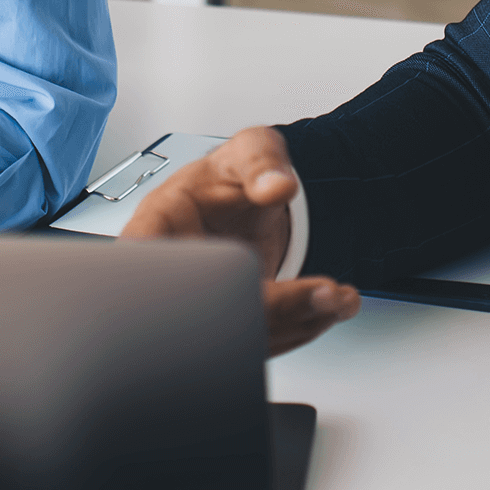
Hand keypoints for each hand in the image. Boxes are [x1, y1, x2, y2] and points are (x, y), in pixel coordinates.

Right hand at [119, 127, 359, 356]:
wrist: (251, 197)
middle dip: (271, 309)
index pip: (153, 261)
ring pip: (237, 336)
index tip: (245, 278)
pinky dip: (301, 328)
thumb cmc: (233, 175)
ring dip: (295, 324)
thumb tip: (276, 185)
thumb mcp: (249, 149)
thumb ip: (261, 161)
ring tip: (336, 298)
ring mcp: (200, 304)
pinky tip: (328, 306)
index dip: (186, 282)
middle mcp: (174, 270)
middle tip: (321, 293)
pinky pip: (260, 340)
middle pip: (201, 311)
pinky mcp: (230, 324)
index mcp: (159, 223)